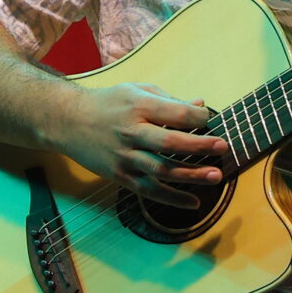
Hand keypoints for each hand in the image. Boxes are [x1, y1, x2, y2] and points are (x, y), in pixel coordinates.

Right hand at [60, 81, 230, 206]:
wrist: (68, 121)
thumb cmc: (109, 103)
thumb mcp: (137, 90)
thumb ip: (170, 99)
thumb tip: (201, 105)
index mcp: (138, 105)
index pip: (176, 113)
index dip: (199, 116)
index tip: (210, 119)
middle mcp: (131, 131)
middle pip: (170, 143)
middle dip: (200, 146)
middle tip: (223, 147)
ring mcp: (124, 156)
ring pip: (161, 170)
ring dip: (191, 175)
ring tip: (216, 177)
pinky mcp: (118, 175)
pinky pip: (148, 190)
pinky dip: (172, 198)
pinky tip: (193, 202)